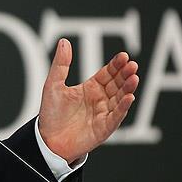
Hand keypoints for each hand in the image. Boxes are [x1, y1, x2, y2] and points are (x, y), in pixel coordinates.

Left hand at [38, 38, 138, 163]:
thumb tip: (64, 42)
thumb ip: (61, 64)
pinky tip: (129, 97)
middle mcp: (100, 100)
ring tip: (134, 78)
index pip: (108, 74)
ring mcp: (103, 114)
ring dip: (128, 89)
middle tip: (132, 65)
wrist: (47, 139)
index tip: (124, 56)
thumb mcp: (53, 84)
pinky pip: (116, 117)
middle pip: (117, 84)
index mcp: (90, 88)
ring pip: (120, 99)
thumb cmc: (51, 113)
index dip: (116, 65)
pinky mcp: (103, 128)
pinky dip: (123, 107)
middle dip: (125, 74)